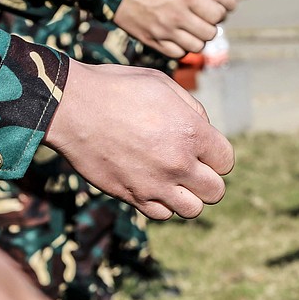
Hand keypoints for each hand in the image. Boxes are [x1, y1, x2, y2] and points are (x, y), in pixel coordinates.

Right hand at [44, 60, 234, 218]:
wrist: (72, 107)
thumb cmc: (118, 89)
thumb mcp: (163, 85)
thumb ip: (192, 110)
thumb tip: (203, 129)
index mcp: (192, 132)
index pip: (226, 161)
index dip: (216, 155)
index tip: (202, 149)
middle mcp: (179, 163)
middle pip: (216, 191)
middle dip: (208, 180)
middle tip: (191, 168)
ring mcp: (155, 184)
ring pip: (192, 210)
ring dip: (188, 197)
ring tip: (173, 181)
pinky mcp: (131, 196)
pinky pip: (161, 214)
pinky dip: (161, 204)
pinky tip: (151, 185)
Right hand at [116, 0, 225, 57]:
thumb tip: (221, 3)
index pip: (218, 14)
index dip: (219, 13)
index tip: (212, 9)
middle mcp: (178, 16)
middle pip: (209, 33)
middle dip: (210, 27)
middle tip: (203, 21)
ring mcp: (164, 31)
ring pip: (196, 47)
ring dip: (198, 39)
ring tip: (192, 31)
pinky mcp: (152, 40)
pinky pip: (177, 53)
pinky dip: (182, 48)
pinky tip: (179, 39)